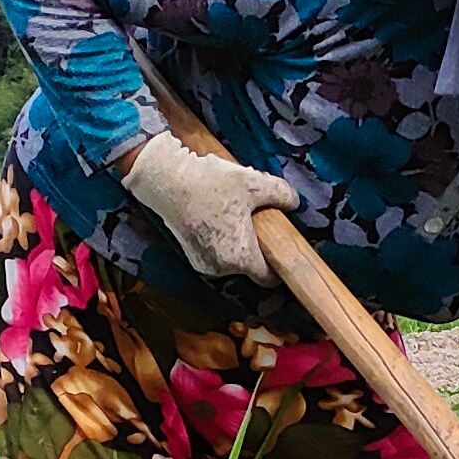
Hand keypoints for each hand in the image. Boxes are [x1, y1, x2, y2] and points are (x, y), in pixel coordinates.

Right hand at [119, 140, 299, 282]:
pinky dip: (221, 237)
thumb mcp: (254, 183)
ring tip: (233, 211)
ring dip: (238, 240)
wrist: (164, 180)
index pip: (268, 277)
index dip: (279, 265)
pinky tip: (217, 212)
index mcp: (240, 258)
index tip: (282, 250)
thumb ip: (282, 194)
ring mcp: (203, 263)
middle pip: (250, 265)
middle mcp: (221, 268)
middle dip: (256, 244)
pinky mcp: (190, 254)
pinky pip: (216, 251)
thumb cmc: (208, 184)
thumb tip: (294, 202)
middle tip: (256, 218)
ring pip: (232, 257)